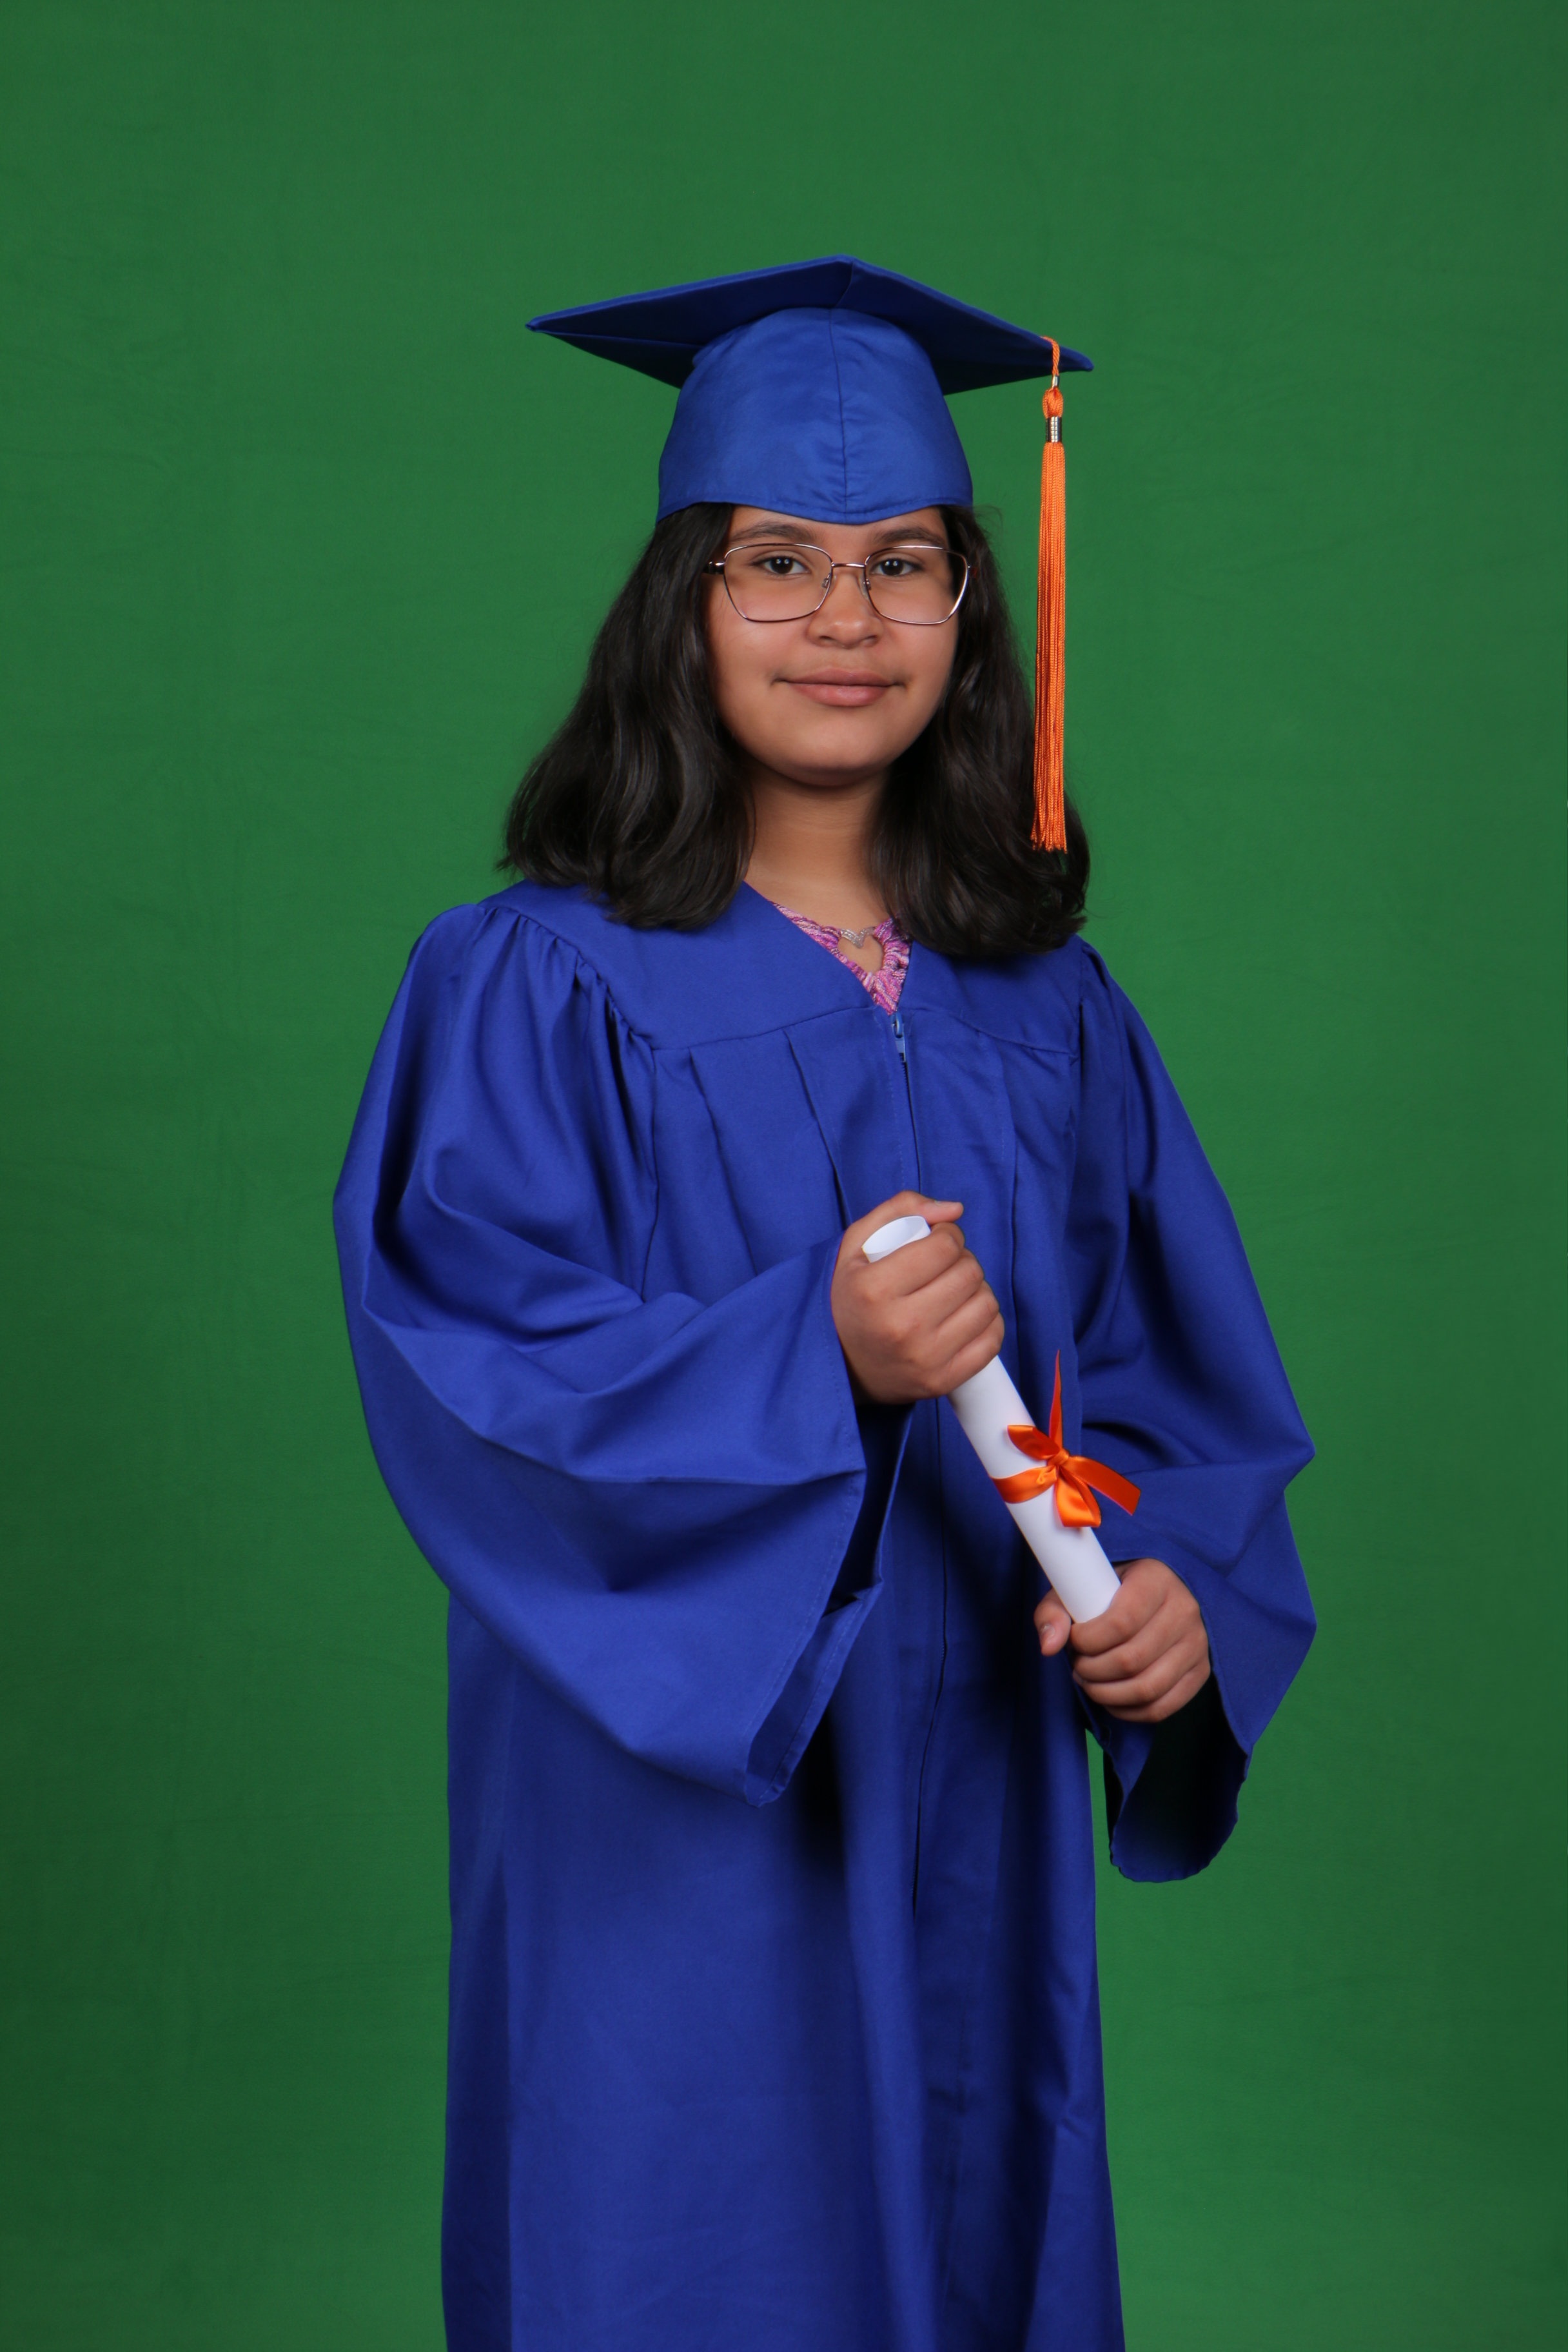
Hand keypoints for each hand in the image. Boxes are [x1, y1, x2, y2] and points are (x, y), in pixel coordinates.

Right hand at [831, 1191, 1004, 1404]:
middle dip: (962, 1260)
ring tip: (955, 1291)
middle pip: (968, 1273)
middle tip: (945, 1267)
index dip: (948, 1235)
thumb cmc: (851, 1299)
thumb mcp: (856, 1246)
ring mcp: (924, 1358)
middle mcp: (901, 1326)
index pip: (944, 1247)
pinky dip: (987, 1323)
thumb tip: (955, 1209)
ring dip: (976, 1290)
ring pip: (986, 1304)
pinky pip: (992, 1341)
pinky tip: (965, 1317)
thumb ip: (900, 1209)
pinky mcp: (941, 1381)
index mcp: (874, 1289)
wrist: (840, 1367)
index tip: (939, 1240)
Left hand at [1035, 1557, 1210, 1721]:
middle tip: (1078, 1664)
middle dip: (1093, 1670)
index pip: (1122, 1622)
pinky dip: (1128, 1711)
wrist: (1156, 1591)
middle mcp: (1184, 1610)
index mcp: (1156, 1579)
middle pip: (1132, 1660)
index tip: (1075, 1638)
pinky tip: (1110, 1698)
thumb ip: (1055, 1610)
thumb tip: (1048, 1646)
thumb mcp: (1080, 1585)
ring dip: (1107, 1694)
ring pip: (1148, 1688)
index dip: (1089, 1640)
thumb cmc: (1111, 1588)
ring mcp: (1197, 1644)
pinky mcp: (1200, 1672)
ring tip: (1090, 1681)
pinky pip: (1162, 1707)